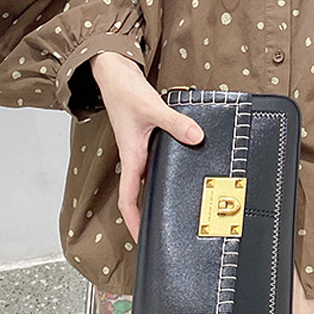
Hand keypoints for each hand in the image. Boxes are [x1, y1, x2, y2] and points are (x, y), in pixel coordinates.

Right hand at [90, 52, 204, 241]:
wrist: (115, 73)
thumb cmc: (125, 91)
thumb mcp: (153, 108)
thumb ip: (176, 123)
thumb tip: (198, 137)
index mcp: (131, 155)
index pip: (128, 198)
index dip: (133, 221)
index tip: (142, 239)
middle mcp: (135, 156)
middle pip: (139, 194)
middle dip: (147, 215)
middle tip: (164, 231)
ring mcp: (140, 148)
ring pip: (147, 179)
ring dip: (156, 194)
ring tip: (174, 209)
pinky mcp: (146, 138)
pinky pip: (154, 162)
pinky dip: (164, 172)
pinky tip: (180, 171)